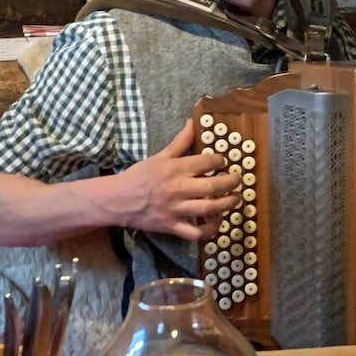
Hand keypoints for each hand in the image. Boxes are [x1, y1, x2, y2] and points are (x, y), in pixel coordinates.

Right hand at [114, 120, 241, 239]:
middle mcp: (178, 188)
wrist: (118, 200)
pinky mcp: (173, 227)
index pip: (207, 162)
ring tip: (235, 199)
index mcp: (175, 168)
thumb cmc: (139, 176)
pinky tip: (217, 221)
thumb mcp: (159, 156)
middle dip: (231, 182)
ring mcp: (176, 210)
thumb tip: (193, 122)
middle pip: (213, 185)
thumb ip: (180, 142)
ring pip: (209, 208)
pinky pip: (196, 233)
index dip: (220, 161)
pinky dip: (210, 229)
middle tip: (237, 179)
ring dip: (227, 204)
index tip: (223, 162)